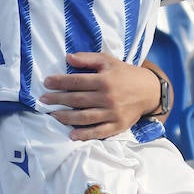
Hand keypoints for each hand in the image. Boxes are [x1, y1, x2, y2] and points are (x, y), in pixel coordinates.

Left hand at [41, 53, 160, 140]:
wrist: (149, 91)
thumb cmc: (125, 74)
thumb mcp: (109, 61)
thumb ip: (88, 59)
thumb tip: (68, 58)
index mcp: (104, 80)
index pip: (77, 81)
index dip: (60, 82)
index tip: (46, 83)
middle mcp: (107, 97)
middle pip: (77, 100)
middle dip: (57, 100)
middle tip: (43, 101)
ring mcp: (112, 113)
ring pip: (84, 117)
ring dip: (66, 118)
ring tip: (53, 115)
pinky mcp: (117, 125)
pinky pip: (99, 132)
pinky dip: (85, 135)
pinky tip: (72, 135)